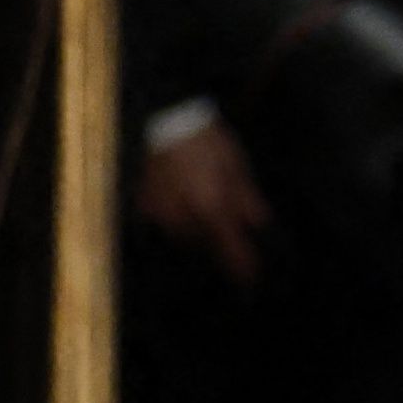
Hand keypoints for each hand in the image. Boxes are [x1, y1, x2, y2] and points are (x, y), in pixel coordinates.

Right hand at [137, 118, 268, 288]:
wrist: (168, 123)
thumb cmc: (210, 143)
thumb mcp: (237, 168)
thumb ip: (248, 200)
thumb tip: (260, 224)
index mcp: (211, 206)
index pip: (229, 246)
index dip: (241, 265)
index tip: (250, 279)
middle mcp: (183, 217)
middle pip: (204, 243)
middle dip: (218, 241)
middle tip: (229, 233)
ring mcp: (159, 214)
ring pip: (183, 235)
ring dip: (198, 230)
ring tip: (204, 206)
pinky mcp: (143, 207)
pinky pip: (164, 222)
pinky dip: (177, 218)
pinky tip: (183, 199)